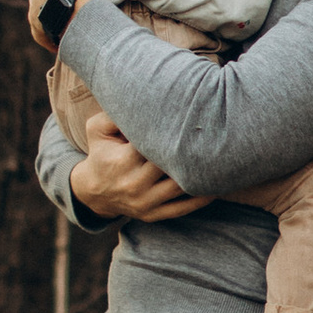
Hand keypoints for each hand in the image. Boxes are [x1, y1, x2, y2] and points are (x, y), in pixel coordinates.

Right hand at [67, 114, 210, 224]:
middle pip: (170, 166)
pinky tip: (215, 187)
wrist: (93, 191)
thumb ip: (115, 113)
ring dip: (199, 175)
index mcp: (122, 161)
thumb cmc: (101, 152)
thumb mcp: (98, 129)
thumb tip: (140, 98)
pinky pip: (182, 209)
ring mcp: (145, 202)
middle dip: (188, 152)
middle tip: (211, 136)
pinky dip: (200, 199)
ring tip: (219, 160)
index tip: (190, 120)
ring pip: (179, 187)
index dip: (171, 132)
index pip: (152, 144)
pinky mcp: (153, 214)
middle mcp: (134, 184)